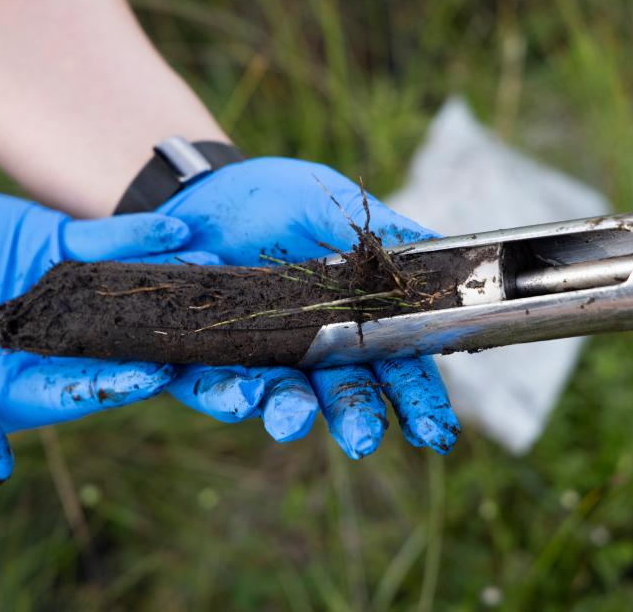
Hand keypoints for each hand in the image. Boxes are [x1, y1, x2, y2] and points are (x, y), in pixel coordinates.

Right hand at [0, 167, 209, 481]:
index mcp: (20, 387)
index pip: (81, 390)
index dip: (119, 383)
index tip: (158, 375)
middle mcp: (51, 343)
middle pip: (118, 344)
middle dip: (165, 337)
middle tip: (212, 330)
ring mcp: (57, 292)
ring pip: (122, 291)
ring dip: (167, 285)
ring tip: (214, 274)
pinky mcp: (51, 245)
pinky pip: (103, 243)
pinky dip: (138, 238)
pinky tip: (179, 231)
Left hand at [160, 157, 460, 457]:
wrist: (198, 193)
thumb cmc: (270, 201)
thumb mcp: (323, 207)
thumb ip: (374, 233)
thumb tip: (434, 252)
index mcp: (352, 319)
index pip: (395, 366)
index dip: (417, 400)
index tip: (434, 431)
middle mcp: (310, 350)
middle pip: (342, 396)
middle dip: (354, 420)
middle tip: (362, 440)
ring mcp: (259, 359)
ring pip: (279, 399)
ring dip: (288, 413)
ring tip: (292, 417)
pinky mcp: (203, 360)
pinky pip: (207, 385)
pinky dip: (217, 390)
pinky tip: (224, 388)